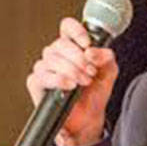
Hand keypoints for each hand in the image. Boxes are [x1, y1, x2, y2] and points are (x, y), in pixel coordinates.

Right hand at [24, 17, 117, 145]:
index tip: (87, 44)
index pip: (67, 27)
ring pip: (51, 59)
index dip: (76, 31)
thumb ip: (106, 56)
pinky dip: (58, 79)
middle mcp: (56, 55)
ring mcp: (45, 68)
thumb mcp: (109, 71)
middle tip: (90, 71)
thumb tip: (91, 52)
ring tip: (84, 81)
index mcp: (73, 47)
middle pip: (59, 44)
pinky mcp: (37, 83)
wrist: (89, 118)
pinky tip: (70, 86)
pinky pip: (42, 76)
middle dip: (78, 58)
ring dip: (71, 70)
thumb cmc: (95, 93)